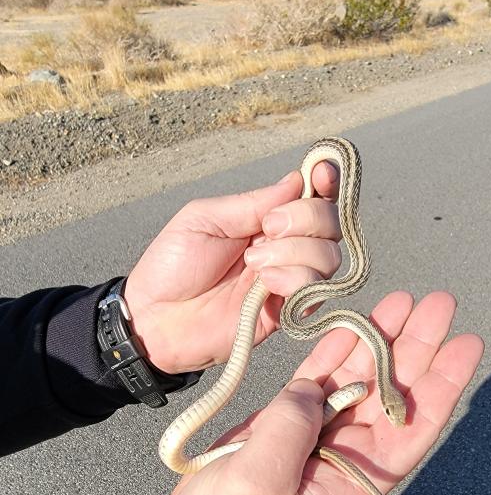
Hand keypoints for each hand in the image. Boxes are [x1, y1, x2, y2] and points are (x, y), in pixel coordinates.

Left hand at [124, 163, 340, 373]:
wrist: (155, 319)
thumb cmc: (172, 266)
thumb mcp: (205, 219)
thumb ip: (252, 203)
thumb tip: (297, 180)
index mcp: (265, 219)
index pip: (312, 196)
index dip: (325, 181)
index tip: (321, 175)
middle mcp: (284, 247)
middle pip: (330, 224)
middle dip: (305, 218)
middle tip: (266, 229)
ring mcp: (288, 280)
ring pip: (328, 256)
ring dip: (293, 252)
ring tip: (253, 263)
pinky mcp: (287, 312)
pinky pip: (314, 290)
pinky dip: (295, 280)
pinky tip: (265, 284)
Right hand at [166, 291, 483, 494]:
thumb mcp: (263, 486)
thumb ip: (290, 428)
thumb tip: (311, 388)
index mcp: (358, 477)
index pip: (413, 425)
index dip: (441, 383)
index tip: (465, 344)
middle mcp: (348, 453)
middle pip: (391, 392)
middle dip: (415, 347)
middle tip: (438, 303)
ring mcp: (317, 436)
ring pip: (356, 380)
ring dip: (376, 341)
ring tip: (402, 301)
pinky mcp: (285, 426)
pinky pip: (317, 382)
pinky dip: (332, 353)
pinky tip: (350, 324)